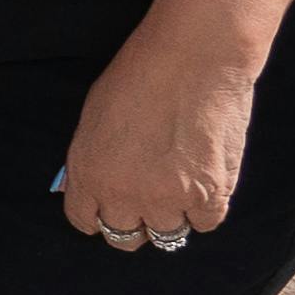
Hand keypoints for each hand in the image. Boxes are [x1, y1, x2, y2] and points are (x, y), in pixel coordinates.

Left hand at [58, 30, 256, 253]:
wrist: (193, 57)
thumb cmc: (139, 75)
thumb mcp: (94, 118)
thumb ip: (93, 159)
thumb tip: (93, 188)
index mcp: (88, 174)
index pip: (86, 221)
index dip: (99, 216)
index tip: (110, 210)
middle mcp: (123, 194)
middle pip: (124, 237)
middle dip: (133, 222)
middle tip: (148, 202)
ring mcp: (167, 198)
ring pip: (167, 235)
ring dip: (171, 215)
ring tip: (179, 187)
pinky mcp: (209, 195)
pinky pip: (205, 223)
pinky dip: (206, 209)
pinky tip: (205, 183)